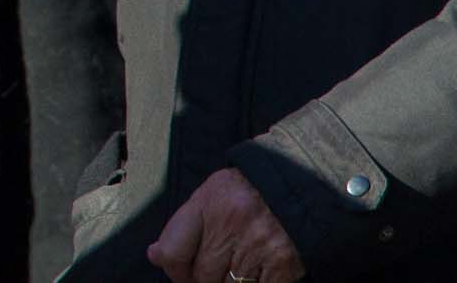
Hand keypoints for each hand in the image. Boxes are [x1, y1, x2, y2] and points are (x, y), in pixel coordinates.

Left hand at [148, 168, 305, 282]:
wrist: (301, 184)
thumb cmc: (248, 191)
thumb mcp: (211, 194)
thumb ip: (183, 225)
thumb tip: (155, 255)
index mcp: (209, 202)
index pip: (174, 251)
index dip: (173, 270)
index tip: (178, 272)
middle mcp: (232, 224)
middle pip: (202, 275)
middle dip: (203, 279)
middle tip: (214, 270)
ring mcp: (258, 246)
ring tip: (236, 268)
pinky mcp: (283, 264)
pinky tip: (256, 274)